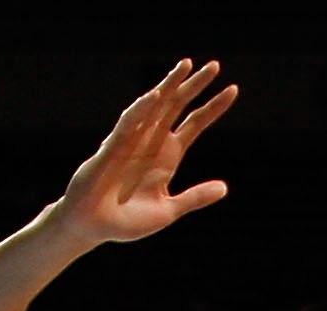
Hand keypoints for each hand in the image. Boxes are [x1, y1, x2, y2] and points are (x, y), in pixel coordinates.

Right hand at [45, 60, 236, 248]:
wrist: (92, 228)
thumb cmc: (126, 221)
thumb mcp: (167, 210)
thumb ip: (194, 198)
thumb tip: (224, 188)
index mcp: (167, 156)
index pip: (194, 124)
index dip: (213, 108)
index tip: (233, 90)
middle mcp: (152, 142)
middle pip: (177, 106)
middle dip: (194, 85)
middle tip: (214, 65)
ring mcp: (132, 142)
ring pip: (154, 106)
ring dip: (170, 85)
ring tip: (186, 66)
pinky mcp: (112, 148)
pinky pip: (128, 124)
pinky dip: (141, 110)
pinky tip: (155, 95)